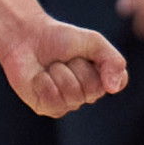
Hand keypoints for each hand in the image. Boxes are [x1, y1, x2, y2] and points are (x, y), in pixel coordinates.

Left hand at [0, 13, 128, 117]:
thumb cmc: (61, 39)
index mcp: (100, 81)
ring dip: (59, 72)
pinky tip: (39, 76)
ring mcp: (65, 104)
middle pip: (91, 88)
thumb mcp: (94, 42)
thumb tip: (113, 89)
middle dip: (76, 66)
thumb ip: (113, 61)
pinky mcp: (45, 107)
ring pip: (72, 94)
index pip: (115, 83)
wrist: (28, 37)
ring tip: (51, 66)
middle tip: (66, 58)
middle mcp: (85, 96)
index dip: (103, 67)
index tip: (87, 53)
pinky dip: (43, 81)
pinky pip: (52, 98)